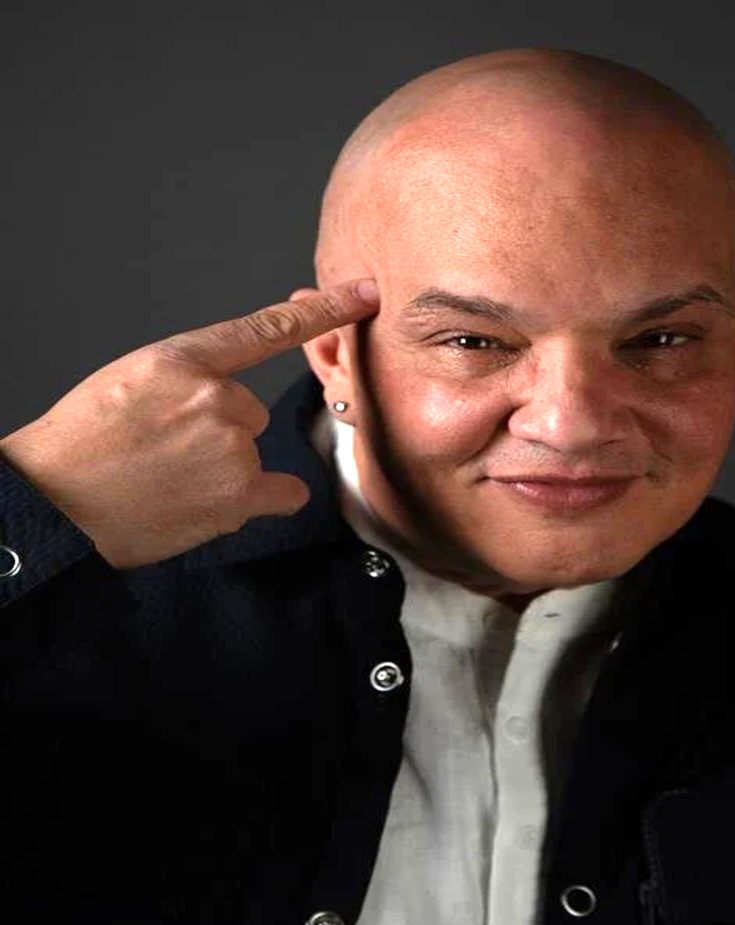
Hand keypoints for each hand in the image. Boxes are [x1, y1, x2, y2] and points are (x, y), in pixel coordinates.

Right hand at [0, 280, 379, 568]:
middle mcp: (215, 397)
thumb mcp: (130, 381)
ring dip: (224, 468)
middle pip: (249, 411)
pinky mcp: (239, 494)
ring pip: (252, 451)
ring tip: (170, 480)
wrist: (56, 504)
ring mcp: (230, 447)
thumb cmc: (82, 445)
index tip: (364, 294)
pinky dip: (264, 498)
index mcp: (182, 359)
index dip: (323, 313)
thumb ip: (187, 378)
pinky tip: (221, 503)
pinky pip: (285, 491)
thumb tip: (226, 399)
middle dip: (217, 431)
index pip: (266, 329)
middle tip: (165, 451)